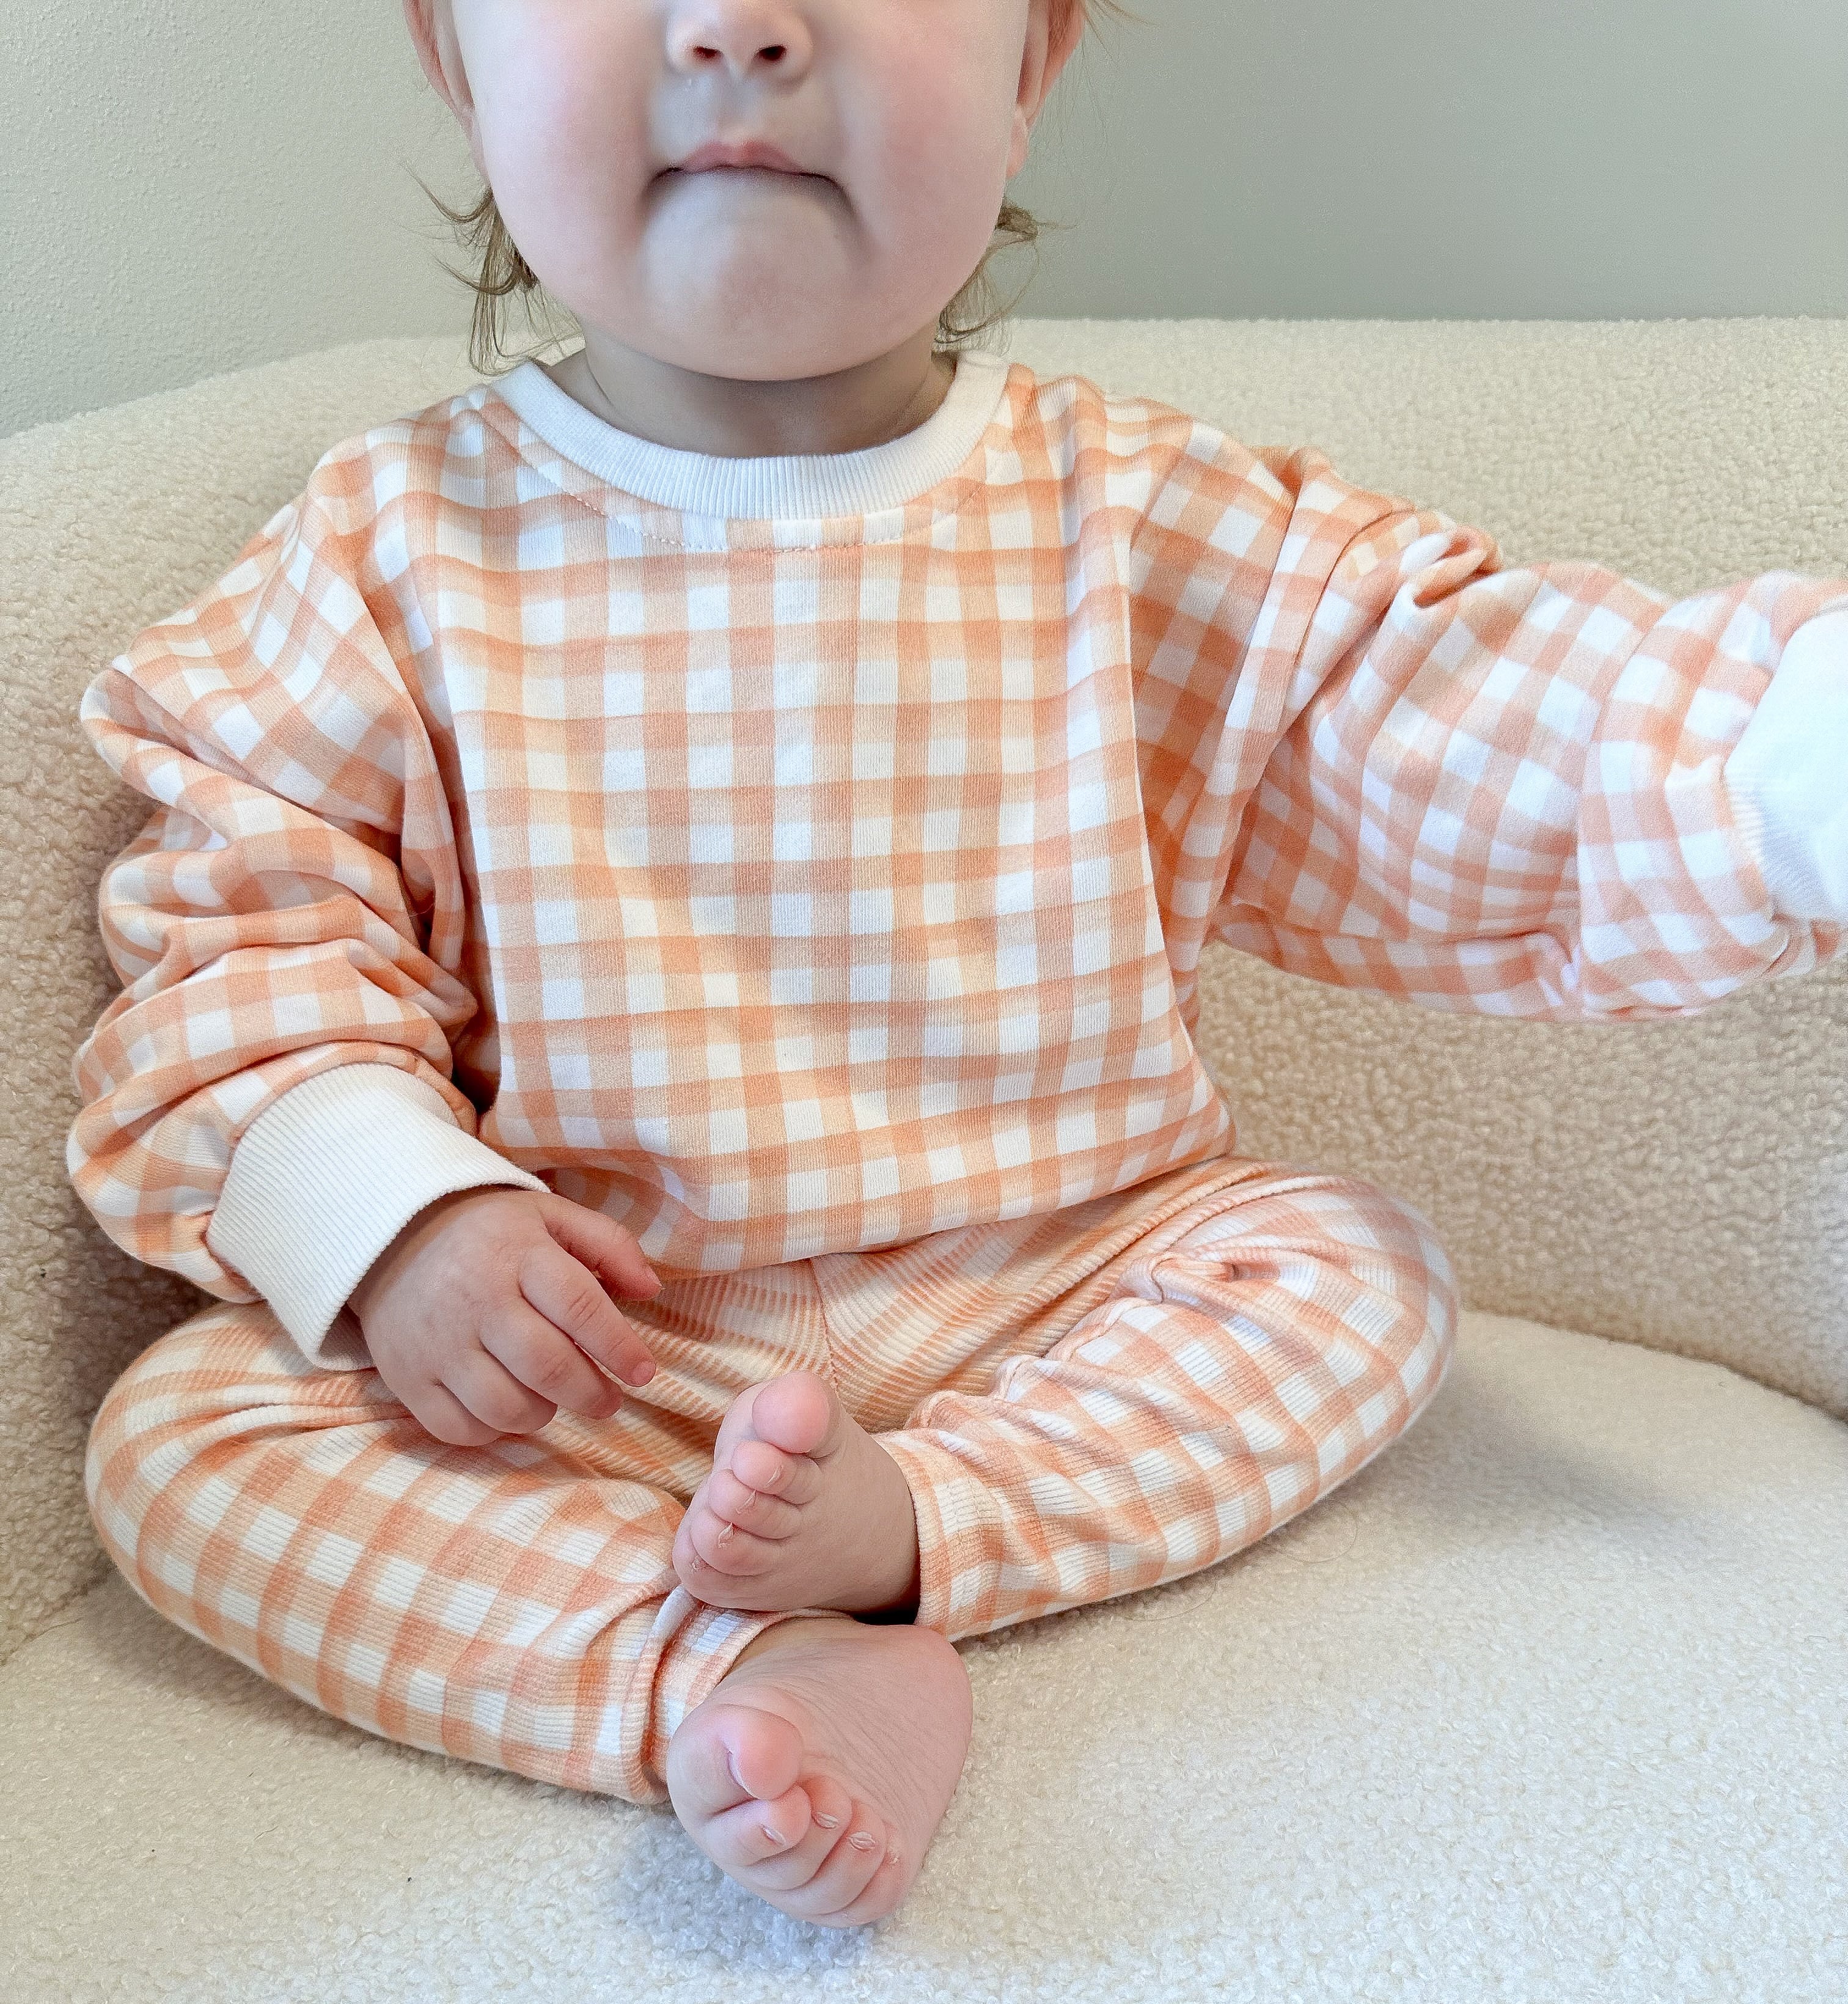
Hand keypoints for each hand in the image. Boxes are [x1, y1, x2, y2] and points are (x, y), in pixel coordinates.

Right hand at [346, 1186, 662, 1445]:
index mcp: (517, 1254)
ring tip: (555, 1397)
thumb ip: (609, 1245)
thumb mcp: (551, 1216)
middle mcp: (475, 1300)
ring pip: (506, 1407)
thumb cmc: (489, 1233)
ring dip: (544, 1413)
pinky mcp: (407, 1378)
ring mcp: (437, 1343)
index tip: (643, 1372)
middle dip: (591, 1393)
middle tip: (608, 1399)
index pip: (580, 1307)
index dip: (620, 1347)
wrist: (391, 1236)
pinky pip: (460, 1429)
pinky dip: (494, 1430)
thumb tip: (651, 1290)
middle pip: (547, 1366)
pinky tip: (508, 1407)